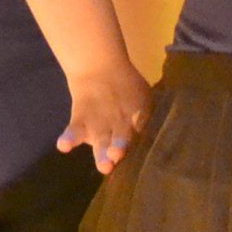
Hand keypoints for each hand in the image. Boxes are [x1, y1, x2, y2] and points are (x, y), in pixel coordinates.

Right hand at [59, 55, 153, 172]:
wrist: (99, 67)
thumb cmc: (127, 87)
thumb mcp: (144, 96)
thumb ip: (149, 114)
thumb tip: (166, 130)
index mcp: (139, 119)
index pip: (144, 135)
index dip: (145, 144)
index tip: (148, 152)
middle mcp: (120, 125)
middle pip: (122, 140)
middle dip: (122, 149)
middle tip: (119, 155)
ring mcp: (99, 125)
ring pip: (101, 141)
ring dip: (103, 153)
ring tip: (105, 164)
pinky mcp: (80, 122)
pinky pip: (74, 131)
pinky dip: (69, 139)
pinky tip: (64, 146)